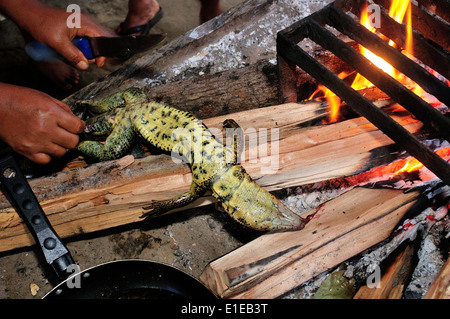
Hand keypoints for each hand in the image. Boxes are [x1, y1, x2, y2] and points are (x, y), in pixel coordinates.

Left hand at [0, 0, 114, 68]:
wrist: (28, 16)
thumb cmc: (41, 24)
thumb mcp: (57, 43)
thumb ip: (73, 55)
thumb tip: (85, 65)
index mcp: (83, 23)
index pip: (101, 38)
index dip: (101, 52)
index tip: (98, 63)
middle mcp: (84, 22)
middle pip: (97, 41)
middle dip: (92, 53)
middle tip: (84, 60)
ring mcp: (79, 25)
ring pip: (90, 42)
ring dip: (85, 51)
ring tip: (76, 55)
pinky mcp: (75, 29)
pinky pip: (83, 41)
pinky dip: (79, 48)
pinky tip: (71, 50)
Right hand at [0, 83, 84, 163]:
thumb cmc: (19, 100)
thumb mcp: (46, 98)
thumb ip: (64, 110)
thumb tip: (76, 122)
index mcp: (52, 113)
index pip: (78, 127)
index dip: (79, 127)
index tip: (75, 126)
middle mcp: (45, 128)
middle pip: (73, 142)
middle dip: (71, 137)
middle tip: (65, 133)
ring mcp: (36, 142)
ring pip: (61, 152)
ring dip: (60, 146)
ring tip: (52, 138)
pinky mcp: (27, 151)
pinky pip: (46, 160)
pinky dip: (47, 155)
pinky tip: (44, 146)